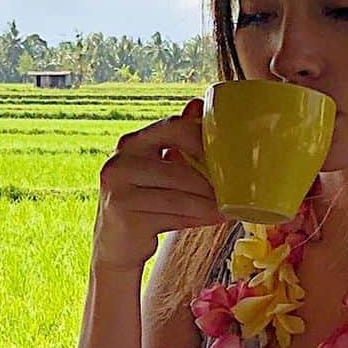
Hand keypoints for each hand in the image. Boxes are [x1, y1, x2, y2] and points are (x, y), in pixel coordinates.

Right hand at [92, 97, 222, 271]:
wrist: (114, 244)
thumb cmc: (142, 201)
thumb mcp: (156, 167)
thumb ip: (175, 138)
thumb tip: (197, 104)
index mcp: (130, 144)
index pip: (172, 127)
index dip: (202, 138)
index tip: (225, 153)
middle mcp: (119, 164)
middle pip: (178, 167)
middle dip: (209, 181)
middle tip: (234, 187)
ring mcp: (119, 192)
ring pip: (179, 196)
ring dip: (209, 203)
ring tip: (228, 207)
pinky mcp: (126, 219)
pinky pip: (174, 216)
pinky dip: (198, 218)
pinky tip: (214, 218)